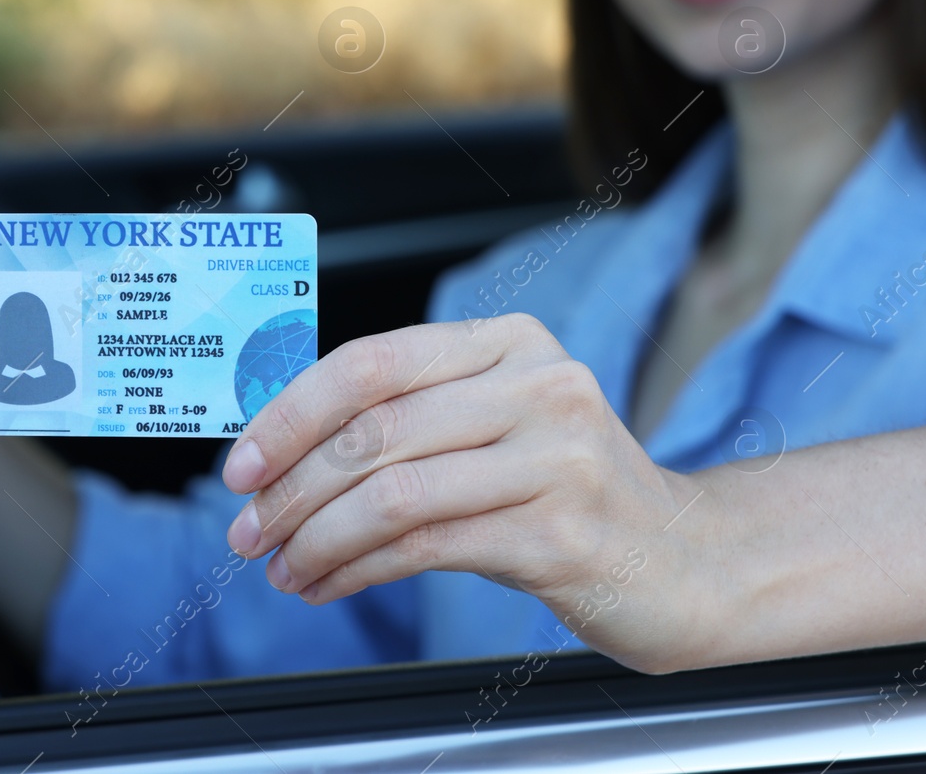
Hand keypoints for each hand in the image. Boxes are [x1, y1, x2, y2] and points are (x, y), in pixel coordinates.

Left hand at [219, 313, 718, 673]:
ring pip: (391, 492)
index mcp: (509, 342)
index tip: (242, 463)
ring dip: (315, 537)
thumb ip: (407, 417)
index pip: (371, 363)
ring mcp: (556, 458)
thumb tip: (278, 447)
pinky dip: (358, 569)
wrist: (684, 560)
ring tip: (281, 566)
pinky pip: (425, 546)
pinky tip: (328, 583)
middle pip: (373, 431)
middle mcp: (539, 386)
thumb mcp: (493, 424)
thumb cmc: (566, 489)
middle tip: (246, 530)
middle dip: (290, 487)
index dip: (290, 414)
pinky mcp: (561, 533)